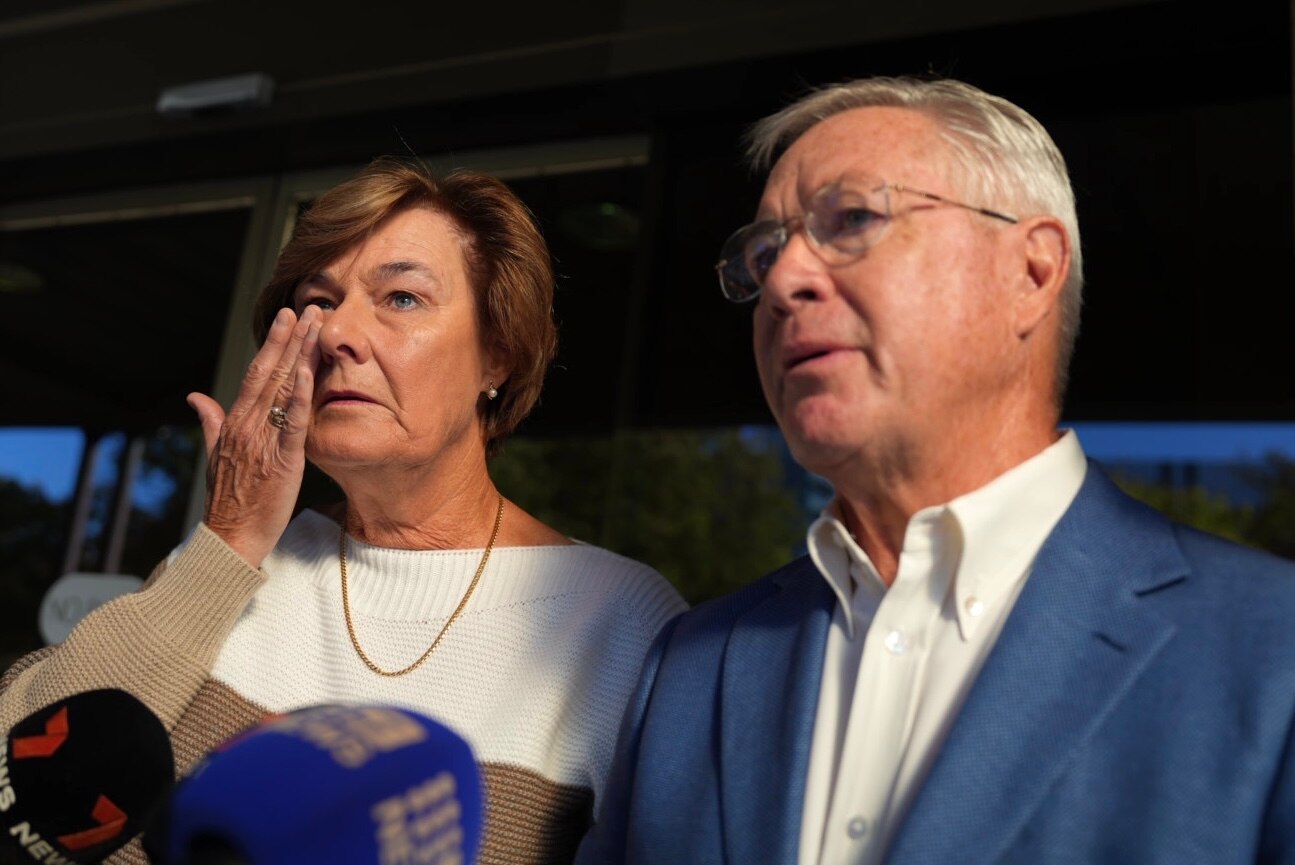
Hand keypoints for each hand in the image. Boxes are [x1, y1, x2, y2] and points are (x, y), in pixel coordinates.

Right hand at [187, 306, 321, 567]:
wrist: (230, 538)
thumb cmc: (227, 499)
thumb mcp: (214, 455)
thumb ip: (209, 422)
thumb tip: (194, 397)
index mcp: (234, 422)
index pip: (256, 374)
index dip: (273, 344)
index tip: (288, 318)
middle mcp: (247, 425)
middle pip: (271, 372)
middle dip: (291, 338)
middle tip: (309, 307)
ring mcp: (263, 441)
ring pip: (283, 389)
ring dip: (300, 355)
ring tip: (316, 326)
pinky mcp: (282, 460)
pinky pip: (292, 423)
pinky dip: (300, 397)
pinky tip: (310, 373)